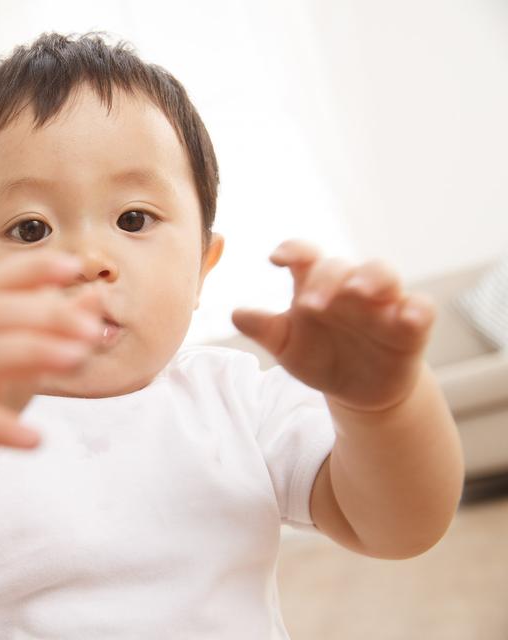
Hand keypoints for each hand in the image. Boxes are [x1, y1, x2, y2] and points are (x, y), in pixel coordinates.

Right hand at [0, 251, 105, 493]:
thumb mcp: (20, 363)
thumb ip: (54, 332)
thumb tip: (96, 294)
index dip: (31, 270)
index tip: (74, 266)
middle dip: (44, 316)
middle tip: (91, 331)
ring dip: (30, 353)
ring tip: (76, 358)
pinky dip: (2, 428)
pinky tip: (36, 438)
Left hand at [231, 239, 435, 412]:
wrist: (355, 390)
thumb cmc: (318, 356)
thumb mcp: (287, 346)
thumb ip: (264, 329)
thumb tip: (236, 314)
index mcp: (315, 285)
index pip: (304, 256)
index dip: (293, 251)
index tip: (276, 259)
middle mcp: (348, 287)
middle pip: (340, 266)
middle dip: (326, 279)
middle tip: (310, 304)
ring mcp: (381, 303)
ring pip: (383, 273)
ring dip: (372, 278)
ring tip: (359, 291)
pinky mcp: (411, 326)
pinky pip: (420, 308)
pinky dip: (416, 309)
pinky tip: (407, 315)